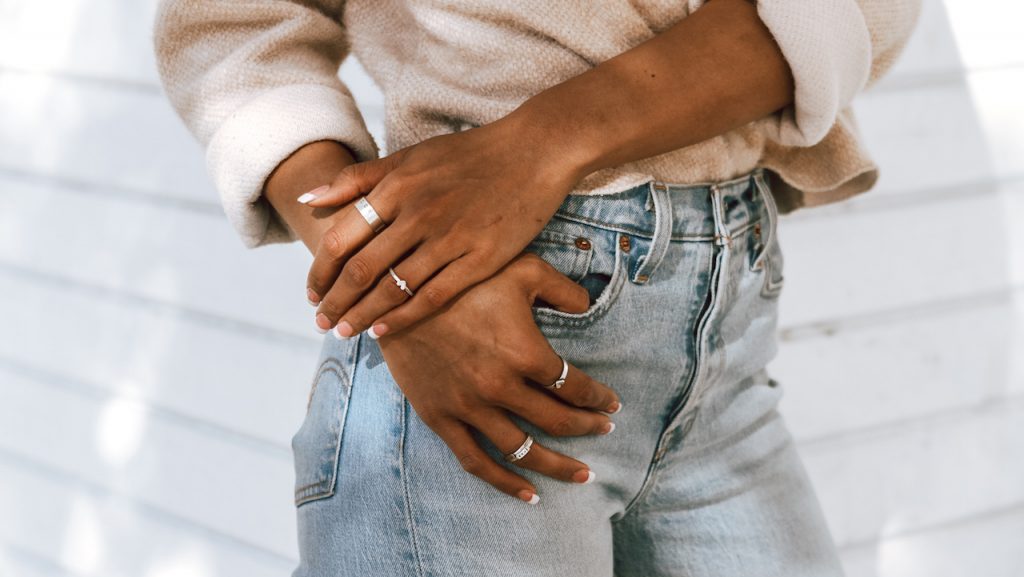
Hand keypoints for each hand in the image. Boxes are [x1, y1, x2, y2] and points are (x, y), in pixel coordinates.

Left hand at [302, 117, 585, 337]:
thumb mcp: (409, 157)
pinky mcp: (480, 260)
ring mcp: (450, 239)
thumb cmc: (468, 155)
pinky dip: (402, 318)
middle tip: (321, 322)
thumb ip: (358, 179)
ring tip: (345, 332)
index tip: (311, 293)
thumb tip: (308, 200)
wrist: (533, 152)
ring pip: (392, 289)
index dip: (320, 272)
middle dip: (335, 302)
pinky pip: (432, 297)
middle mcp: (417, 215)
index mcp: (395, 188)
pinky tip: (384, 331)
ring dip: (362, 315)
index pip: (340, 240)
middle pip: (360, 270)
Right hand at [376, 252, 621, 503]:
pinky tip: (531, 496)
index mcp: (524, 352)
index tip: (611, 404)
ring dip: (558, 466)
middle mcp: (500, 386)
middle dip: (587, 428)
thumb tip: (589, 306)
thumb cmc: (463, 277)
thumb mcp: (521, 269)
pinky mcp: (440, 417)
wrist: (397, 292)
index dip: (599, 398)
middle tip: (604, 431)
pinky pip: (477, 461)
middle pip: (557, 422)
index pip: (575, 387)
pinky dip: (506, 483)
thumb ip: (562, 289)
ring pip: (523, 450)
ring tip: (582, 475)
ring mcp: (469, 406)